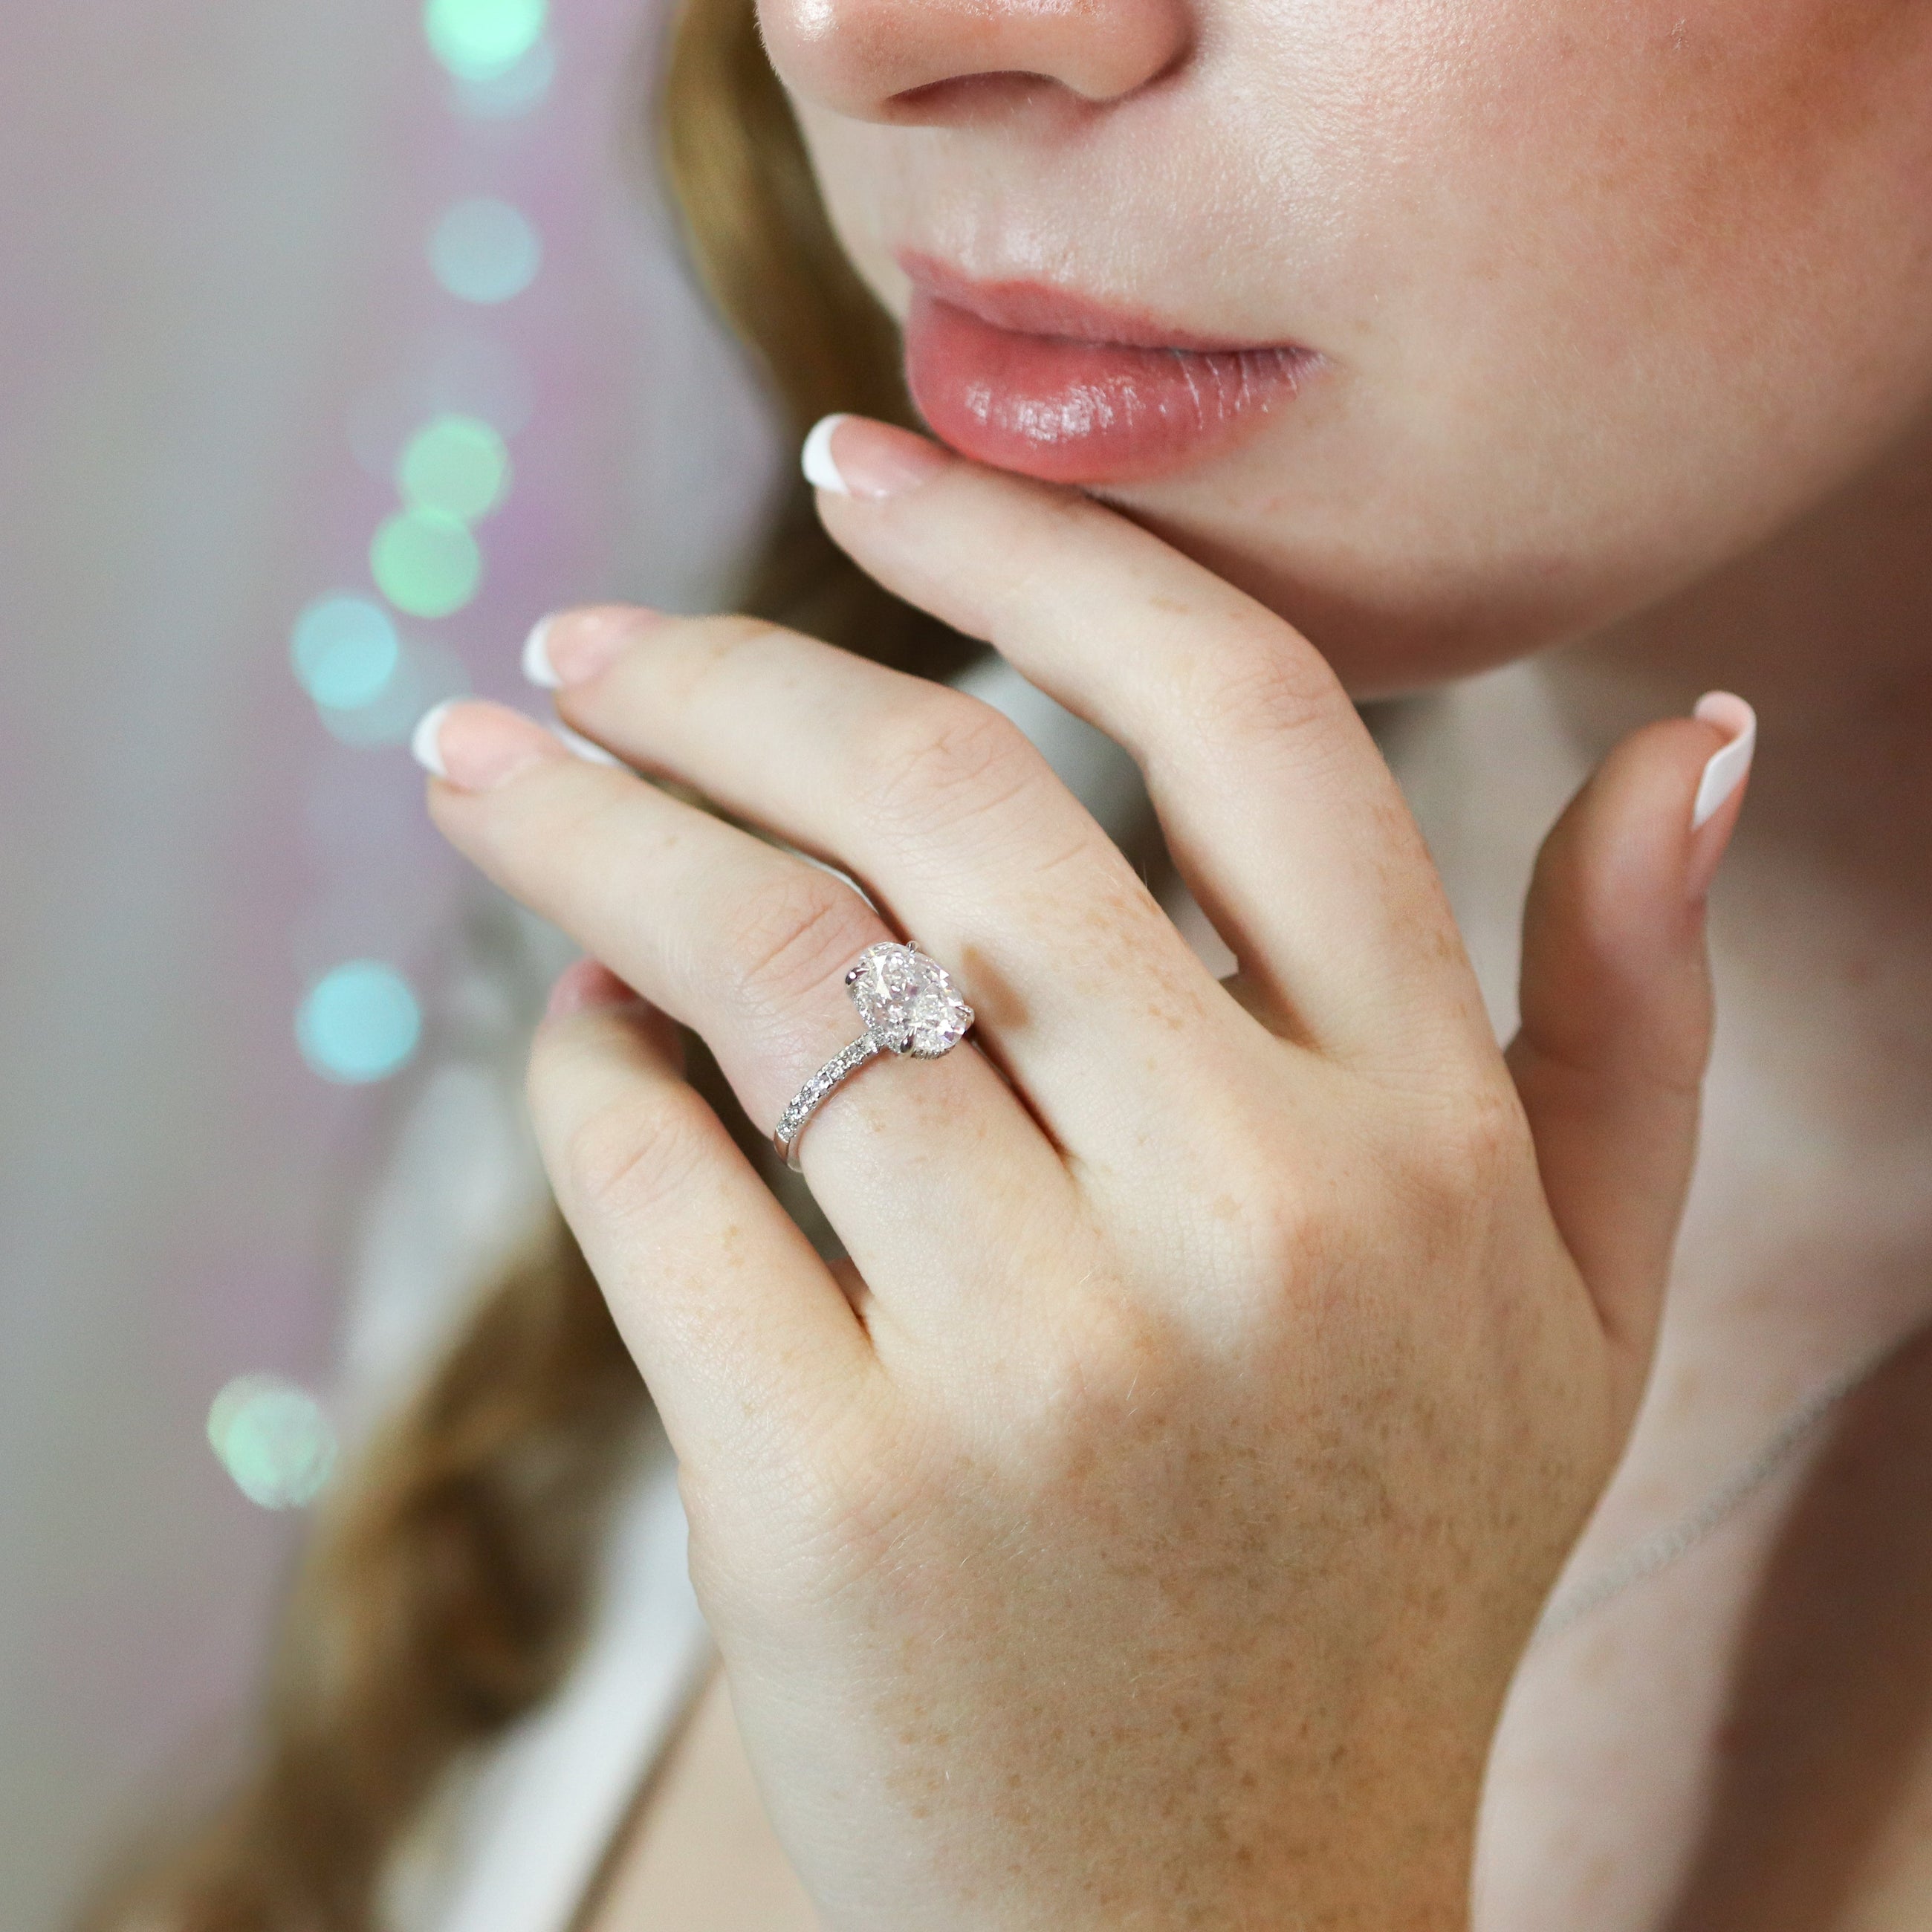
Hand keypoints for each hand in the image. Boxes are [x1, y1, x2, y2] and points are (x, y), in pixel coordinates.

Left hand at [416, 416, 1751, 1928]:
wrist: (1206, 1928)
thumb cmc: (1370, 1577)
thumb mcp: (1573, 1310)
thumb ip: (1628, 1021)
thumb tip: (1685, 738)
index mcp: (1429, 1146)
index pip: (1246, 723)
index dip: (1038, 550)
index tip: (862, 470)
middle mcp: (1254, 1223)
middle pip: (951, 806)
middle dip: (729, 677)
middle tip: (585, 637)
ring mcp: (1037, 1364)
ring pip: (764, 970)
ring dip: (592, 831)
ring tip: (490, 760)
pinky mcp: (829, 1498)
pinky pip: (651, 1177)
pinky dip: (582, 1065)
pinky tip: (578, 1025)